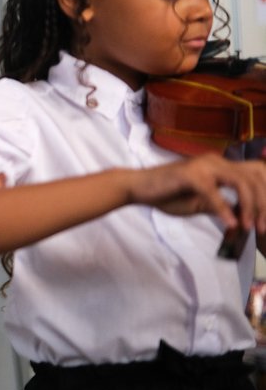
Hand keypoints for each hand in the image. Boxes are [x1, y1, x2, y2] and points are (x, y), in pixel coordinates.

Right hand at [130, 154, 265, 233]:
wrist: (137, 188)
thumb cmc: (166, 195)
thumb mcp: (201, 204)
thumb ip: (222, 207)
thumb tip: (243, 218)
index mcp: (221, 166)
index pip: (257, 173)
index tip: (265, 219)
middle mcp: (216, 161)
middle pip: (256, 175)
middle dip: (264, 202)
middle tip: (263, 227)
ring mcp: (204, 166)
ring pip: (241, 182)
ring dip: (250, 206)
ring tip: (249, 227)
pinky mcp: (190, 175)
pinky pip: (214, 193)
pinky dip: (224, 210)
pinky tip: (229, 225)